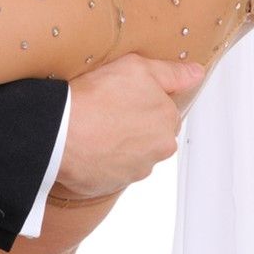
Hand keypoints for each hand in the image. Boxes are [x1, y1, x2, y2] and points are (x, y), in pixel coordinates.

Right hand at [55, 53, 204, 199]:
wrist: (57, 133)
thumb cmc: (95, 99)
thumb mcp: (138, 68)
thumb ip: (172, 73)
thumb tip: (196, 73)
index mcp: (167, 124)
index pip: (163, 111)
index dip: (142, 100)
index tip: (122, 95)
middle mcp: (156, 152)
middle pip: (149, 134)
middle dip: (132, 124)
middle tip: (106, 109)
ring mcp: (132, 171)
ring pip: (130, 153)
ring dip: (117, 143)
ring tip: (93, 127)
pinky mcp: (108, 185)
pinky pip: (108, 169)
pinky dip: (100, 159)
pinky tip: (86, 144)